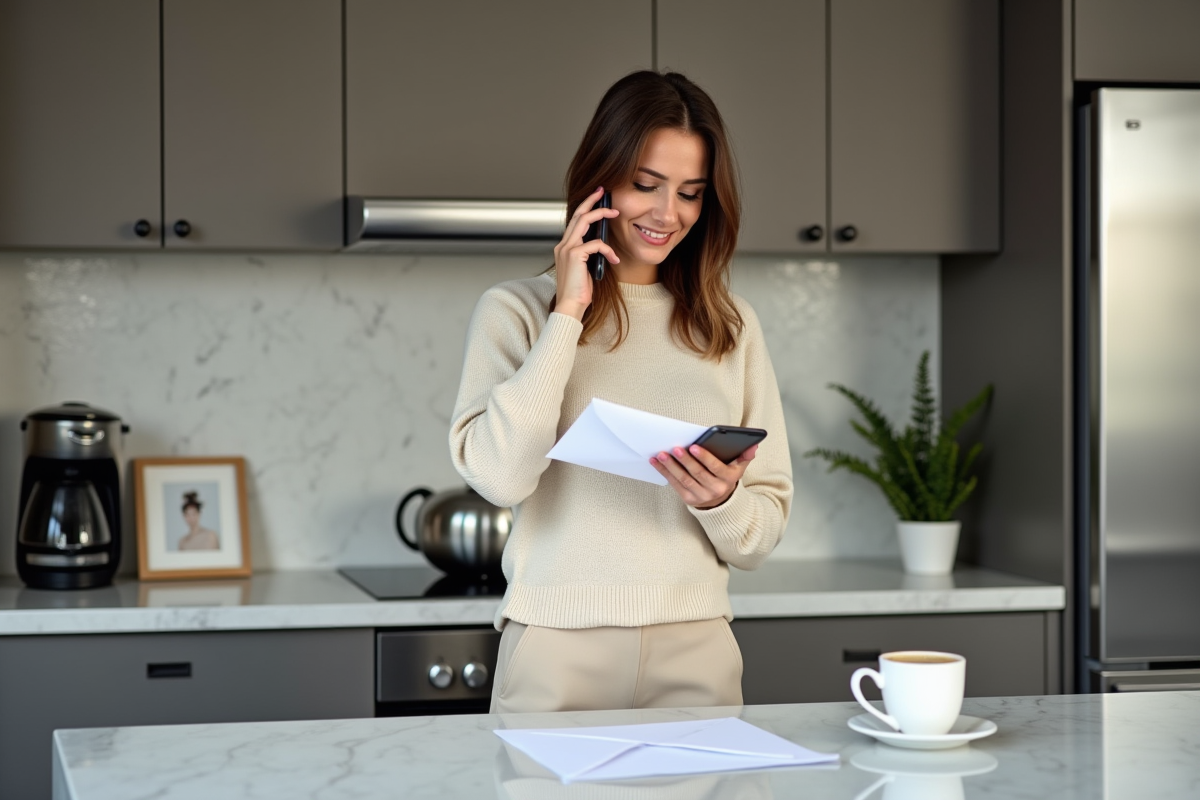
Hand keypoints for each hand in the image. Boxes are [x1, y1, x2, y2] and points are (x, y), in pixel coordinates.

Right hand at [553, 186, 619, 320]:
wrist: (570, 306)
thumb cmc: (578, 291)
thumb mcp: (585, 268)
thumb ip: (589, 254)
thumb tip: (601, 242)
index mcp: (564, 247)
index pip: (574, 221)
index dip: (585, 206)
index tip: (596, 197)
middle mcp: (563, 245)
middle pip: (577, 214)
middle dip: (591, 200)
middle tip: (603, 191)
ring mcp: (566, 249)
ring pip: (584, 221)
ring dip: (601, 214)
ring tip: (615, 213)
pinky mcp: (575, 255)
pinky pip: (595, 244)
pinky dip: (608, 249)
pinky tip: (614, 259)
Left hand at [651, 443, 758, 509]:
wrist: (721, 502)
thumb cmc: (726, 477)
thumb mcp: (738, 468)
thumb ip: (745, 456)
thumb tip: (754, 445)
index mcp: (728, 479)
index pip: (715, 467)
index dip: (704, 457)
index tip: (693, 446)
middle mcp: (715, 489)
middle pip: (697, 473)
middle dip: (685, 460)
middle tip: (675, 448)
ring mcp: (701, 496)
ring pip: (684, 479)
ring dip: (671, 467)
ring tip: (661, 454)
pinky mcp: (689, 499)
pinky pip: (675, 485)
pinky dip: (665, 473)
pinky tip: (657, 462)